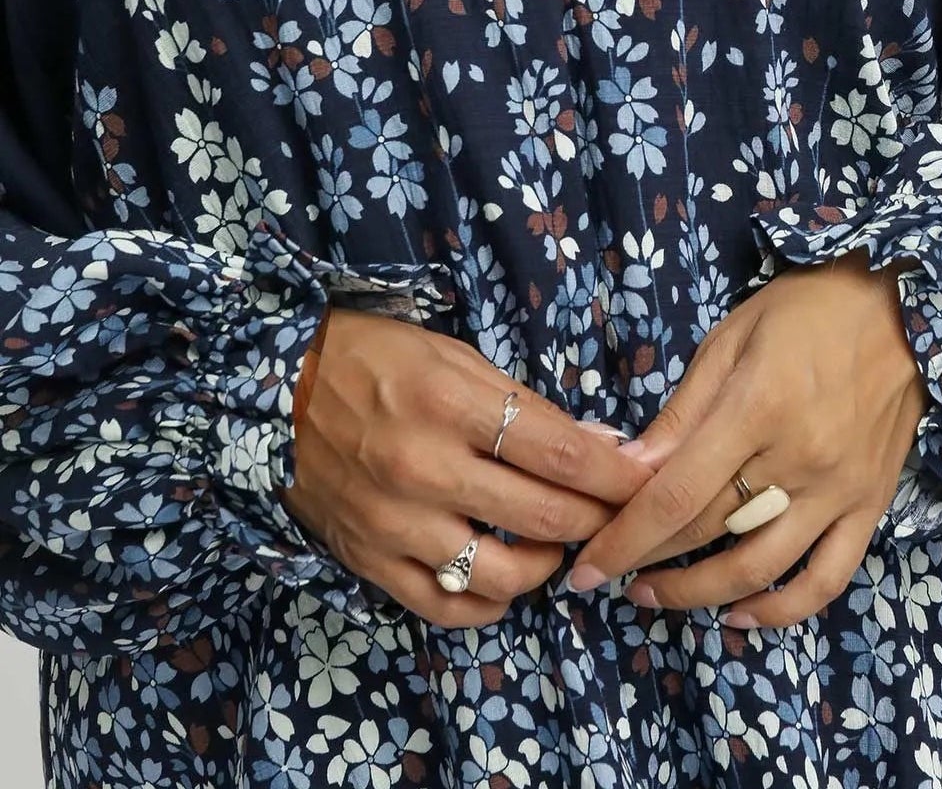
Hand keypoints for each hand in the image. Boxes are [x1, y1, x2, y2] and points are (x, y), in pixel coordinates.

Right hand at [279, 308, 653, 628]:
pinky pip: (446, 605)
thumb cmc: (373, 359)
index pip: (558, 452)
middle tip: (622, 513)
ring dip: (549, 564)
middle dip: (600, 518)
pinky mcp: (370, 560)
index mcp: (451, 402)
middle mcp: (425, 468)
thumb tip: (598, 442)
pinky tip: (508, 581)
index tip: (648, 479)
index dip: (615, 474)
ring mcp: (396, 522)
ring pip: (503, 573)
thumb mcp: (452, 357)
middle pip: (544, 513)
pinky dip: (490, 603)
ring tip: (561, 544)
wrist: (273, 389)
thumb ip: (525, 405)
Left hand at [563, 250, 928, 628]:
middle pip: (709, 533)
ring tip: (656, 596)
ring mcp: (840, 490)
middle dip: (647, 561)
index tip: (586, 566)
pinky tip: (740, 614)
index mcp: (757, 407)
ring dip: (700, 595)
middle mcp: (800, 459)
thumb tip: (629, 467)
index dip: (625, 539)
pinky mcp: (870, 505)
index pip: (676, 495)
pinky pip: (827, 579)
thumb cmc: (808, 309)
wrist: (904, 305)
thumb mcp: (732, 337)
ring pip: (760, 568)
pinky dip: (782, 610)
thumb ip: (683, 409)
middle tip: (610, 571)